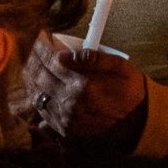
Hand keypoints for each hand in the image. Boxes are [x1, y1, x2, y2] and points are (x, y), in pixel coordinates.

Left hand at [23, 36, 148, 141]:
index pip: (52, 62)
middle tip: (30, 49)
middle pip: (40, 78)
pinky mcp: (66, 129)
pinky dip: (37, 98)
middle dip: (33, 61)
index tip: (38, 38)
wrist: (137, 120)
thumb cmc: (129, 88)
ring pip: (37, 96)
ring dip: (31, 79)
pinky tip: (37, 87)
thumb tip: (64, 54)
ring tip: (30, 65)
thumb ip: (92, 58)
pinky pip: (42, 112)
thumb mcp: (119, 66)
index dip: (42, 48)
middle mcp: (72, 103)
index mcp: (84, 85)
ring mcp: (67, 118)